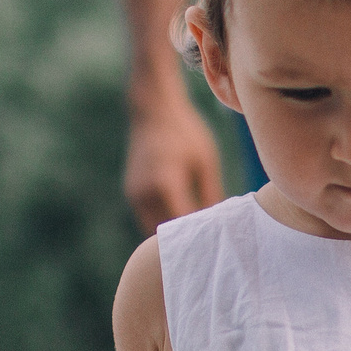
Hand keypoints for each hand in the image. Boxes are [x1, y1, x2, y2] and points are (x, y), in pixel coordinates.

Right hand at [123, 94, 224, 233]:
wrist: (153, 109)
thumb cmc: (185, 131)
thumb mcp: (206, 160)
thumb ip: (212, 193)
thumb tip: (220, 221)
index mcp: (166, 184)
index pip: (184, 222)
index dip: (201, 233)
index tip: (218, 238)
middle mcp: (145, 192)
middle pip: (167, 231)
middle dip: (186, 238)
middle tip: (209, 241)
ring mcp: (134, 194)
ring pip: (154, 228)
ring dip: (173, 232)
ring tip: (197, 233)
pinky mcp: (131, 192)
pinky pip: (148, 217)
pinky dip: (163, 221)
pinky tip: (183, 220)